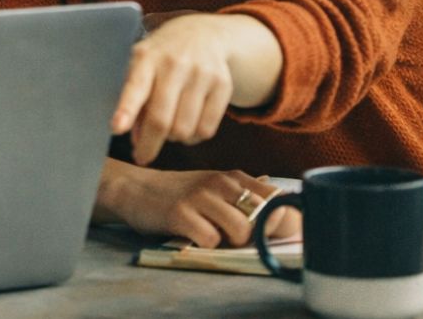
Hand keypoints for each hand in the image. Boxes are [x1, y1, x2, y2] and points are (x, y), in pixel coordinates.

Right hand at [105, 163, 300, 247]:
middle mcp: (221, 183)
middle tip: (238, 237)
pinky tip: (194, 236)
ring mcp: (200, 197)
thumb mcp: (217, 189)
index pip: (279, 199)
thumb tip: (287, 216)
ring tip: (215, 237)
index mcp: (235, 178)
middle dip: (258, 235)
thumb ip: (248, 199)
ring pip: (241, 229)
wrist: (135, 189)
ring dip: (232, 242)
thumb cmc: (182, 195)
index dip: (284, 221)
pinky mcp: (180, 214)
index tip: (274, 233)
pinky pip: (210, 239)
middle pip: (264, 216)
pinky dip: (206, 244)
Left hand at [112, 13, 233, 164]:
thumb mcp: (140, 66)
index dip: (126, 110)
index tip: (116, 128)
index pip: (135, 86)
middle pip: (161, 119)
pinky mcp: (223, 85)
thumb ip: (134, 100)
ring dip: (172, 139)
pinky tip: (187, 126)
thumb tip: (136, 138)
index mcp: (147, 57)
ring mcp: (201, 73)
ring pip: (184, 130)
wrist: (203, 34)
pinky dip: (193, 138)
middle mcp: (175, 63)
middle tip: (142, 157)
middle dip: (149, 145)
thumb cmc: (161, 58)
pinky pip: (206, 130)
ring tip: (168, 128)